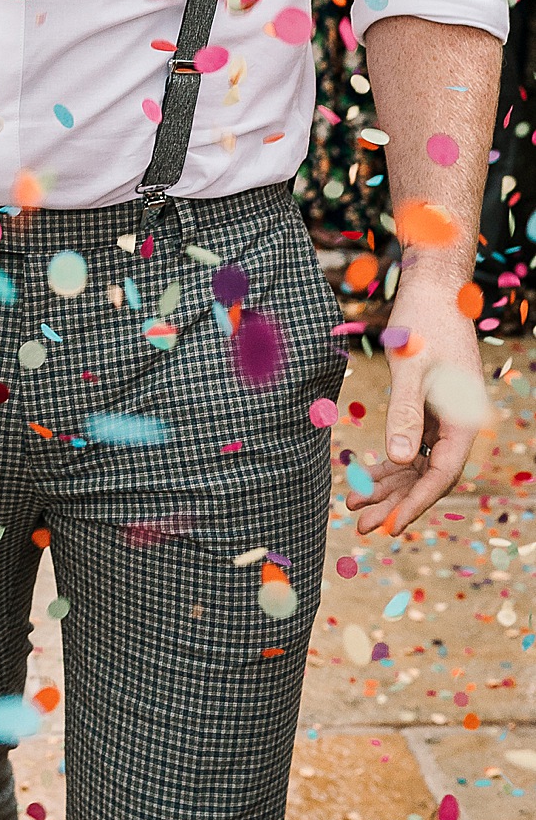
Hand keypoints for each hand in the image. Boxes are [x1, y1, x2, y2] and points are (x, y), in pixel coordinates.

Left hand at [348, 268, 487, 535]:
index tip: (390, 528)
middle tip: (360, 527)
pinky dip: (392, 462)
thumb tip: (399, 461)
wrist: (434, 290)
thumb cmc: (422, 324)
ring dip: (390, 486)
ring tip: (355, 508)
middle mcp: (460, 425)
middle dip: (395, 503)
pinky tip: (369, 477)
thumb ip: (406, 414)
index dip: (415, 504)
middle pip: (428, 477)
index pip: (440, 476)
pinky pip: (414, 445)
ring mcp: (447, 418)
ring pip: (419, 464)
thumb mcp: (411, 370)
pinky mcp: (433, 409)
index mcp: (464, 421)